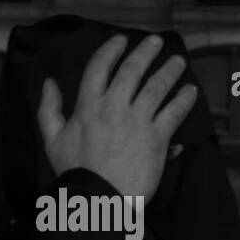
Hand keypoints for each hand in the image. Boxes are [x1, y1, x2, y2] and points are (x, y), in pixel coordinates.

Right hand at [38, 34, 197, 202]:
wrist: (98, 199)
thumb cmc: (74, 172)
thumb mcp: (51, 139)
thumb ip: (48, 108)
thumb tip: (49, 82)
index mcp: (88, 106)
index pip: (100, 67)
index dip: (111, 50)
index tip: (122, 40)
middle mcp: (114, 107)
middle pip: (132, 70)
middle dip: (146, 52)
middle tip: (156, 42)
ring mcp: (138, 121)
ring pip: (157, 86)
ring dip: (169, 70)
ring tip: (178, 61)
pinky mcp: (157, 138)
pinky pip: (174, 112)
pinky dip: (184, 100)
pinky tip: (191, 92)